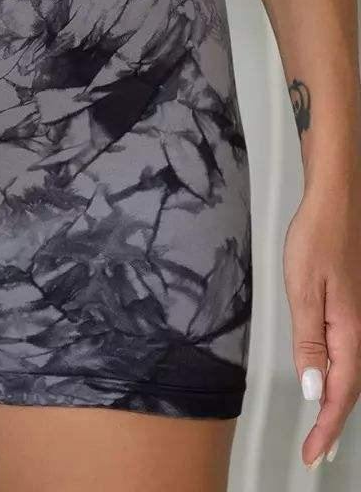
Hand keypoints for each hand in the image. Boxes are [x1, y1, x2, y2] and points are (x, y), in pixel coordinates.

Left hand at [283, 181, 360, 468]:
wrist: (335, 204)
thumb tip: (313, 388)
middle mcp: (359, 329)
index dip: (326, 425)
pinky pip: (348, 352)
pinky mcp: (351, 307)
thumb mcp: (304, 290)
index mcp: (350, 330)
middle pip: (349, 387)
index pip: (340, 392)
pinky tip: (327, 380)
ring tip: (321, 428)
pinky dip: (338, 375)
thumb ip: (310, 340)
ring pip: (350, 371)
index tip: (313, 454)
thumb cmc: (316, 240)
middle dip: (332, 422)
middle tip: (315, 451)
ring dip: (336, 401)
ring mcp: (357, 318)